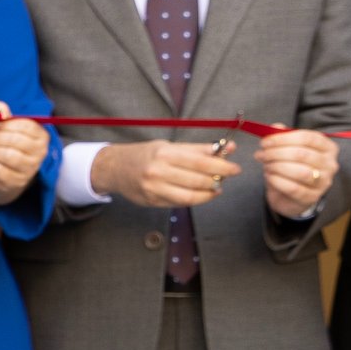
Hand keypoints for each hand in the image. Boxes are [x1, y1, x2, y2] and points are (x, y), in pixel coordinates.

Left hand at [0, 104, 49, 205]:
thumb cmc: (2, 146)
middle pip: (15, 140)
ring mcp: (31, 169)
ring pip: (8, 155)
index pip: (25, 125)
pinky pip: (0, 170)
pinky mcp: (17, 182)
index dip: (3, 123)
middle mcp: (40, 152)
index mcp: (40, 135)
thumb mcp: (1, 128)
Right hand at [92, 139, 240, 209]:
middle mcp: (158, 171)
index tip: (235, 168)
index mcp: (164, 153)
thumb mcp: (170, 145)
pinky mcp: (152, 201)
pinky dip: (196, 199)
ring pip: (191, 196)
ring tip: (216, 187)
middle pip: (198, 180)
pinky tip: (202, 194)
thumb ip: (198, 149)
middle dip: (217, 179)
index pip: (200, 161)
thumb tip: (227, 148)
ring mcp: (154, 188)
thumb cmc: (146, 155)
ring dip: (209, 193)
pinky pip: (180, 203)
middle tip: (226, 177)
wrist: (115, 168)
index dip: (221, 166)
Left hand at [256, 130, 338, 219]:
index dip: (283, 138)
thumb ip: (282, 136)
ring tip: (266, 165)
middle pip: (302, 154)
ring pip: (299, 172)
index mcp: (327, 148)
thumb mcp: (288, 149)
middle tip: (262, 154)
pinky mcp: (312, 197)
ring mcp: (323, 182)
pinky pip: (294, 188)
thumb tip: (274, 127)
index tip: (265, 141)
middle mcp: (330, 164)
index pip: (308, 138)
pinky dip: (278, 181)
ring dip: (277, 166)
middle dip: (277, 153)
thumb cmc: (292, 167)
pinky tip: (269, 176)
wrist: (291, 195)